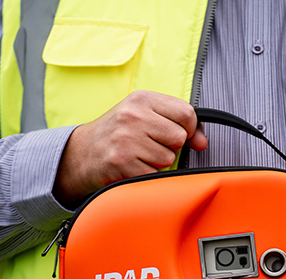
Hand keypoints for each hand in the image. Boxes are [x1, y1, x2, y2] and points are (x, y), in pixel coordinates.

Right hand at [53, 90, 208, 207]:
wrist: (83, 153)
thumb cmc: (119, 133)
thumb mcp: (145, 117)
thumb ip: (179, 124)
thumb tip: (202, 142)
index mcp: (142, 99)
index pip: (186, 113)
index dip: (188, 128)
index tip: (176, 133)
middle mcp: (133, 116)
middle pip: (179, 137)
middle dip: (170, 146)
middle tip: (150, 144)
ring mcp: (126, 139)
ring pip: (168, 158)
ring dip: (158, 162)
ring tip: (139, 154)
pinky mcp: (122, 162)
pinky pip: (154, 173)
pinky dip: (146, 173)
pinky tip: (132, 165)